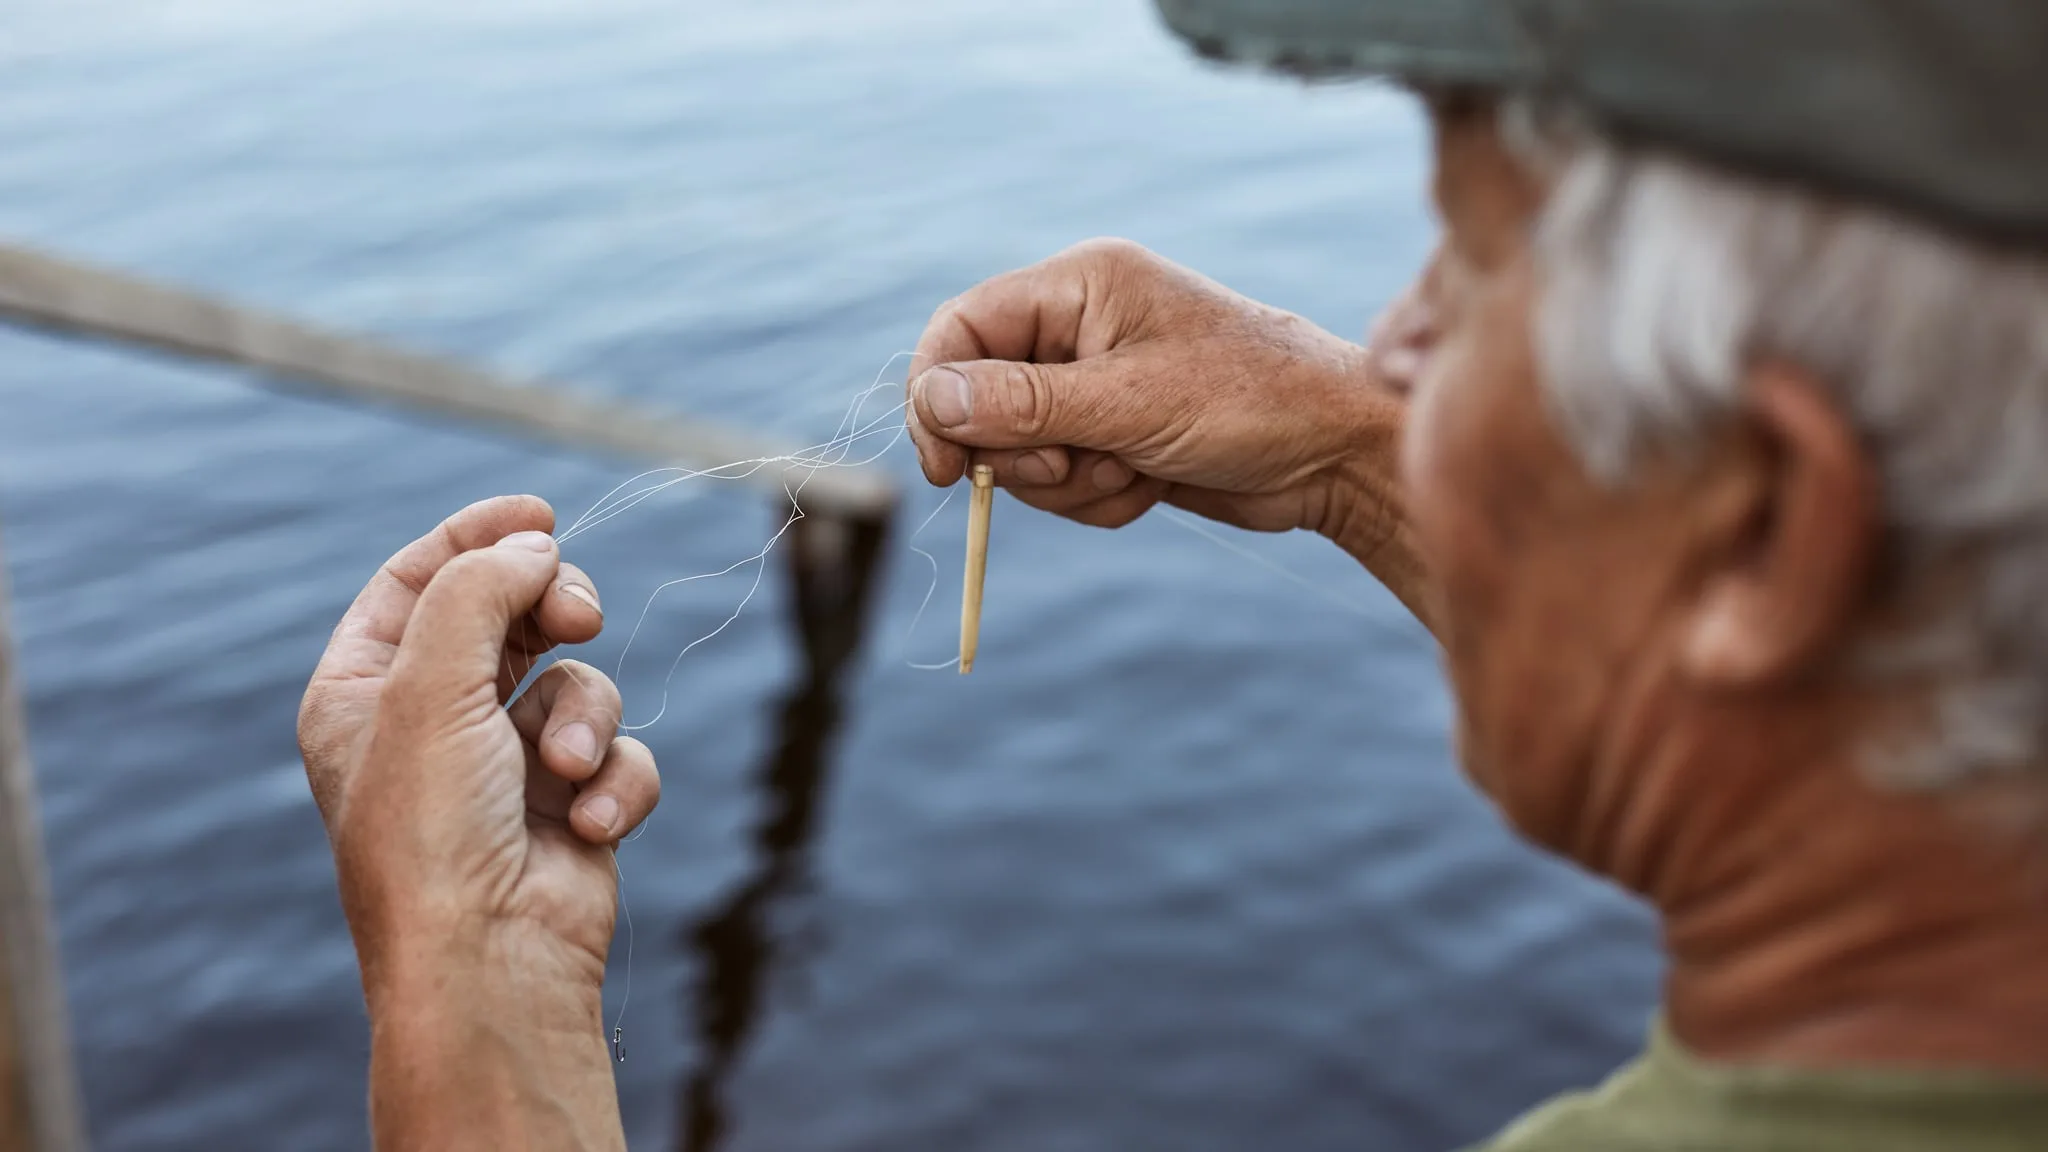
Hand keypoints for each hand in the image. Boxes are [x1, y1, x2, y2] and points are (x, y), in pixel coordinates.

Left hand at [298, 493, 658, 1006]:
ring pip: (577, 683)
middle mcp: (432, 722)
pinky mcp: (570, 805)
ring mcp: (505, 766)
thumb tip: (536, 546)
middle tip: (578, 617)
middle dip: (555, 613)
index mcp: (365, 691)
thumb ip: (479, 592)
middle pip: (512, 617)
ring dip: (584, 719)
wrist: (490, 961)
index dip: (479, 538)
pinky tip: (589, 824)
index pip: (421, 581)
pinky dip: (614, 782)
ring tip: (564, 771)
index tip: (541, 512)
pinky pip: (617, 754)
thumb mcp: (431, 686)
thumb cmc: (433, 832)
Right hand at [905, 237, 1426, 618]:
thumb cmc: (1251, 403)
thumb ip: (1023, 403)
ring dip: (1071, 482)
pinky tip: (1152, 486)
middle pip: (983, 403)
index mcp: (1079, 286)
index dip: (939, 395)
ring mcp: (1097, 384)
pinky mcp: (1115, 435)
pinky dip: (1099, 498)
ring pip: (1021, 454)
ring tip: (1136, 471)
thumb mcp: (1129, 403)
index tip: (947, 467)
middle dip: (1027, 454)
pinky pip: (1063, 481)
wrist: (1337, 453)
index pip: (962, 328)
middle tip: (1081, 463)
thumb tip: (933, 401)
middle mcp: (1079, 327)